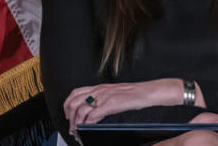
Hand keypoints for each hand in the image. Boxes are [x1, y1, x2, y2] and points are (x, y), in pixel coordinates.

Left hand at [64, 78, 183, 133]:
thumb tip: (96, 109)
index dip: (68, 104)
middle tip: (72, 126)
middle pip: (74, 101)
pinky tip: (89, 127)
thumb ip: (104, 98)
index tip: (68, 114)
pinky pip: (92, 115)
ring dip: (77, 122)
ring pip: (81, 109)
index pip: (76, 92)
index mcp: (100, 87)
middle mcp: (99, 90)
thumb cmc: (136, 93)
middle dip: (70, 116)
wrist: (149, 91)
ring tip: (78, 130)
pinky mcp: (111, 104)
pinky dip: (87, 123)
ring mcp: (104, 96)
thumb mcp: (116, 93)